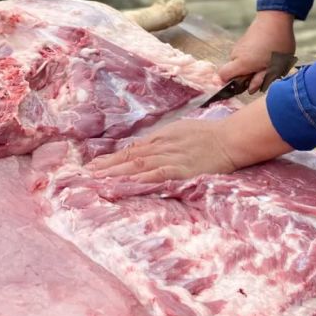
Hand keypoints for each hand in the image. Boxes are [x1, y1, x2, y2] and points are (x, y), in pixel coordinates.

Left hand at [89, 118, 237, 182]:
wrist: (230, 138)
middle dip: (107, 167)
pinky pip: (157, 175)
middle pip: (130, 158)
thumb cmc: (209, 134)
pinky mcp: (181, 170)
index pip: (131, 151)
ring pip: (138, 166)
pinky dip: (141, 179)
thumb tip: (144, 148)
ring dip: (117, 174)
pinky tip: (128, 184)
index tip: (94, 167)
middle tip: (86, 175)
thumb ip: (162, 140)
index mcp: (161, 138)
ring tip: (98, 181)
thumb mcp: (181, 131)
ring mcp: (170, 159)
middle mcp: (161, 147)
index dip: (112, 159)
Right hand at [219, 11, 295, 93]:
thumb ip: (261, 80)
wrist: (276, 18)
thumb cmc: (277, 43)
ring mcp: (239, 46)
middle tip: (263, 72)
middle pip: (234, 71)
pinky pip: (244, 54)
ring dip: (251, 66)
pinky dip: (252, 57)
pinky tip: (266, 53)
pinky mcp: (244, 40)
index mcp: (242, 63)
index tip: (244, 84)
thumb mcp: (275, 67)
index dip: (230, 83)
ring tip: (267, 61)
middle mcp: (236, 54)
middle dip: (246, 75)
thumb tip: (251, 90)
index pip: (223, 76)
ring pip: (240, 63)